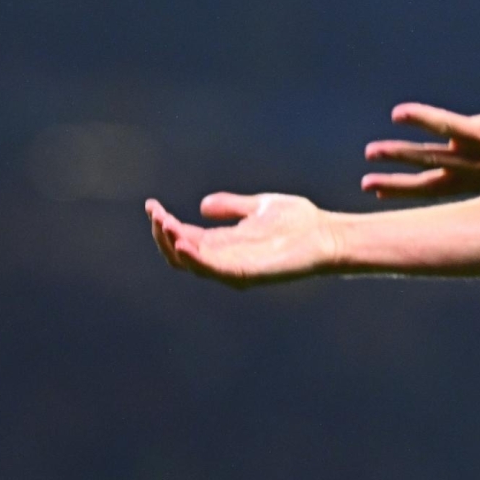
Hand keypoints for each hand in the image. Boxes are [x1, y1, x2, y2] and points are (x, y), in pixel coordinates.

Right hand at [146, 192, 339, 285]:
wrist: (328, 234)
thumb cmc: (298, 222)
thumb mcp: (258, 207)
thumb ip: (232, 206)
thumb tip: (203, 205)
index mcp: (224, 243)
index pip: (183, 237)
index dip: (164, 223)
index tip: (151, 205)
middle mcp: (224, 258)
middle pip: (180, 253)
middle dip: (163, 234)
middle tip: (156, 214)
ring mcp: (234, 268)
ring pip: (191, 264)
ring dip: (173, 245)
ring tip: (164, 225)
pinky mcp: (246, 274)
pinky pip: (214, 271)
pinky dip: (196, 260)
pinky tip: (183, 242)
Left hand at [362, 39, 479, 199]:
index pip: (450, 127)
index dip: (423, 119)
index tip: (397, 112)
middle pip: (433, 159)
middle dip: (401, 155)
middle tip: (370, 151)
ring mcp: (477, 176)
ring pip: (432, 184)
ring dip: (400, 183)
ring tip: (367, 183)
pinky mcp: (476, 183)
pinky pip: (439, 190)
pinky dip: (413, 190)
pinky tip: (385, 189)